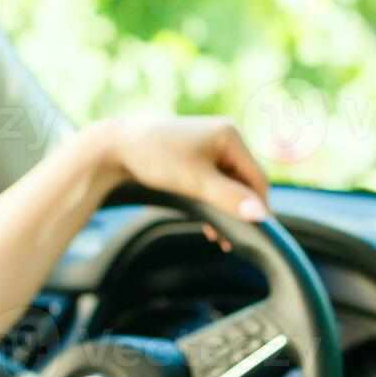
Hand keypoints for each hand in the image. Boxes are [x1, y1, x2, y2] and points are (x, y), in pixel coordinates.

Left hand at [96, 115, 270, 252]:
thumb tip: (260, 215)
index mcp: (230, 135)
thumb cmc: (155, 158)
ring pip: (229, 185)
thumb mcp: (195, 181)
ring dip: (225, 210)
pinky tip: (208, 223)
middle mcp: (224, 137)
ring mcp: (210, 145)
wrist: (115, 146)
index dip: (258, 208)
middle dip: (239, 212)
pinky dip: (213, 202)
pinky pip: (214, 182)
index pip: (257, 178)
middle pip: (244, 182)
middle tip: (231, 241)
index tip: (256, 236)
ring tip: (217, 237)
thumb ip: (229, 198)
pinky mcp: (196, 155)